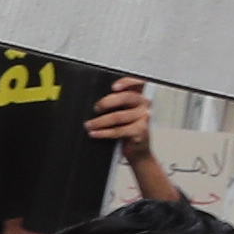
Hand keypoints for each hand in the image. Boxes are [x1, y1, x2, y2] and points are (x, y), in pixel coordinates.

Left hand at [84, 76, 183, 203]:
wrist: (138, 151)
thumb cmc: (128, 129)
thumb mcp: (124, 112)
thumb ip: (116, 104)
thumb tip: (97, 101)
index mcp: (140, 96)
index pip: (137, 83)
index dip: (126, 82)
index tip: (113, 87)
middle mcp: (144, 105)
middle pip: (126, 98)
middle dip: (107, 102)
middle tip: (96, 108)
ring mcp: (144, 118)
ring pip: (118, 117)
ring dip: (99, 122)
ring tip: (89, 125)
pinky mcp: (140, 132)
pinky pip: (118, 131)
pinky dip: (104, 133)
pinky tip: (95, 133)